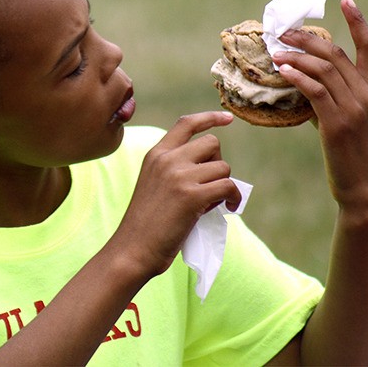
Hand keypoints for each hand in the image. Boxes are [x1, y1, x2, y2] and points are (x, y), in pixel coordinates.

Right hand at [113, 111, 240, 277]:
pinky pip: (228, 186)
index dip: (210, 118)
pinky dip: (234, 198)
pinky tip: (230, 208)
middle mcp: (167, 159)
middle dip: (218, 163)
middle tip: (211, 185)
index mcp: (156, 154)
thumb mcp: (154, 184)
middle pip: (211, 144)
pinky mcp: (192, 196)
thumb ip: (176, 169)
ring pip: (223, 167)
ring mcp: (179, 176)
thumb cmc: (146, 224)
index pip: (186, 124)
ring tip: (212, 203)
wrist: (133, 249)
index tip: (228, 119)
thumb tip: (215, 168)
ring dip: (225, 185)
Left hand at [273, 0, 367, 216]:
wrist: (363, 185)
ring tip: (275, 52)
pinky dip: (298, 77)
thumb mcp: (348, 118)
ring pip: (323, 69)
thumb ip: (330, 97)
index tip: (346, 0)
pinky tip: (283, 71)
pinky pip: (315, 91)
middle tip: (284, 32)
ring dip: (296, 57)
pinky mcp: (337, 123)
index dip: (358, 21)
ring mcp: (354, 107)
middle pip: (335, 54)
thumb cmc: (352, 151)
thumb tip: (302, 81)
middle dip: (307, 39)